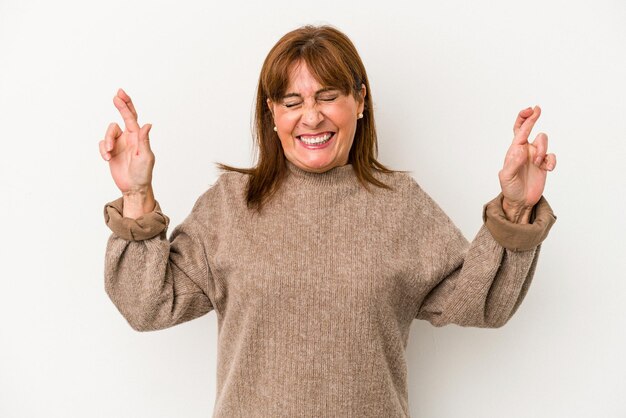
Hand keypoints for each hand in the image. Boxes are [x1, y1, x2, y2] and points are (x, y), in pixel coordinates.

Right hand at [99, 88, 154, 194]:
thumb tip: (148, 124)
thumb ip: (144, 140)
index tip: (120, 94)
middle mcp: (129, 137)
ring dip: (107, 141)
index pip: (132, 117)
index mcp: (138, 137)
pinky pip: (102, 144)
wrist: (134, 187)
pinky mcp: (111, 152)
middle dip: (120, 106)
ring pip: (109, 132)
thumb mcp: (145, 157)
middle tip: (116, 96)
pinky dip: (103, 149)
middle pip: (123, 117)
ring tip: (109, 153)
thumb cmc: (143, 173)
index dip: (126, 105)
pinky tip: (107, 158)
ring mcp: (119, 144)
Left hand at [498, 106, 556, 222]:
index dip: (524, 119)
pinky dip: (552, 161)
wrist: (520, 201)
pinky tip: (547, 169)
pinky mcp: (544, 165)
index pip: (519, 131)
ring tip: (538, 164)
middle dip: (533, 119)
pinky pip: (552, 156)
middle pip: (531, 130)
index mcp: (514, 150)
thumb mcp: (506, 177)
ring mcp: (535, 157)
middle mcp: (525, 151)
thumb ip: (512, 163)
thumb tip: (520, 150)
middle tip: (537, 109)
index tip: (531, 110)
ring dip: (542, 150)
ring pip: (543, 142)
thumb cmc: (510, 188)